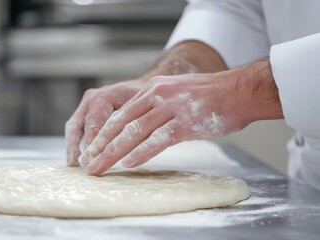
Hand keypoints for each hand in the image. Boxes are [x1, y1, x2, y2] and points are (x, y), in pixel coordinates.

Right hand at [65, 79, 145, 166]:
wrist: (145, 87)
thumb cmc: (147, 99)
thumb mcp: (143, 112)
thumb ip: (131, 128)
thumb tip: (123, 148)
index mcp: (104, 97)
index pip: (95, 122)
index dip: (94, 143)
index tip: (95, 159)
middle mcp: (92, 99)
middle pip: (79, 125)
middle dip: (78, 146)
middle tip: (82, 164)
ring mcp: (86, 104)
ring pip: (74, 127)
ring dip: (72, 146)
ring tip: (73, 164)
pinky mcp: (85, 112)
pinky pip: (76, 128)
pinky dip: (76, 143)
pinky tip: (77, 159)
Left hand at [78, 73, 250, 174]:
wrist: (239, 91)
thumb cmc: (208, 98)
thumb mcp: (174, 94)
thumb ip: (155, 108)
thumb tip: (138, 128)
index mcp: (152, 90)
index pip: (120, 114)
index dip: (102, 134)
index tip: (90, 151)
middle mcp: (157, 95)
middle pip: (121, 124)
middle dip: (101, 146)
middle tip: (87, 164)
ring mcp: (171, 108)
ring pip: (135, 131)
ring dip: (114, 152)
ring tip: (100, 167)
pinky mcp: (186, 122)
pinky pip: (159, 139)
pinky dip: (142, 152)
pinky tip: (129, 163)